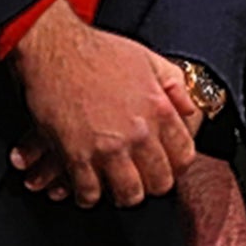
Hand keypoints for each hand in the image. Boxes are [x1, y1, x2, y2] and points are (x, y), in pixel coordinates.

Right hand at [13, 51, 207, 198]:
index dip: (176, 165)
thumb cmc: (100, 52)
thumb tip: (189, 110)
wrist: (56, 50)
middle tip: (143, 178)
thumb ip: (175, 86)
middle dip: (153, 183)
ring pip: (128, 194)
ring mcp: (107, 147)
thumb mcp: (150, 60)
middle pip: (159, 182)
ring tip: (118, 185)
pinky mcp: (75, 156)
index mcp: (159, 109)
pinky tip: (89, 186)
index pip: (184, 156)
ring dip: (124, 193)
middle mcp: (138, 132)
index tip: (167, 165)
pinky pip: (89, 193)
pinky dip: (89, 195)